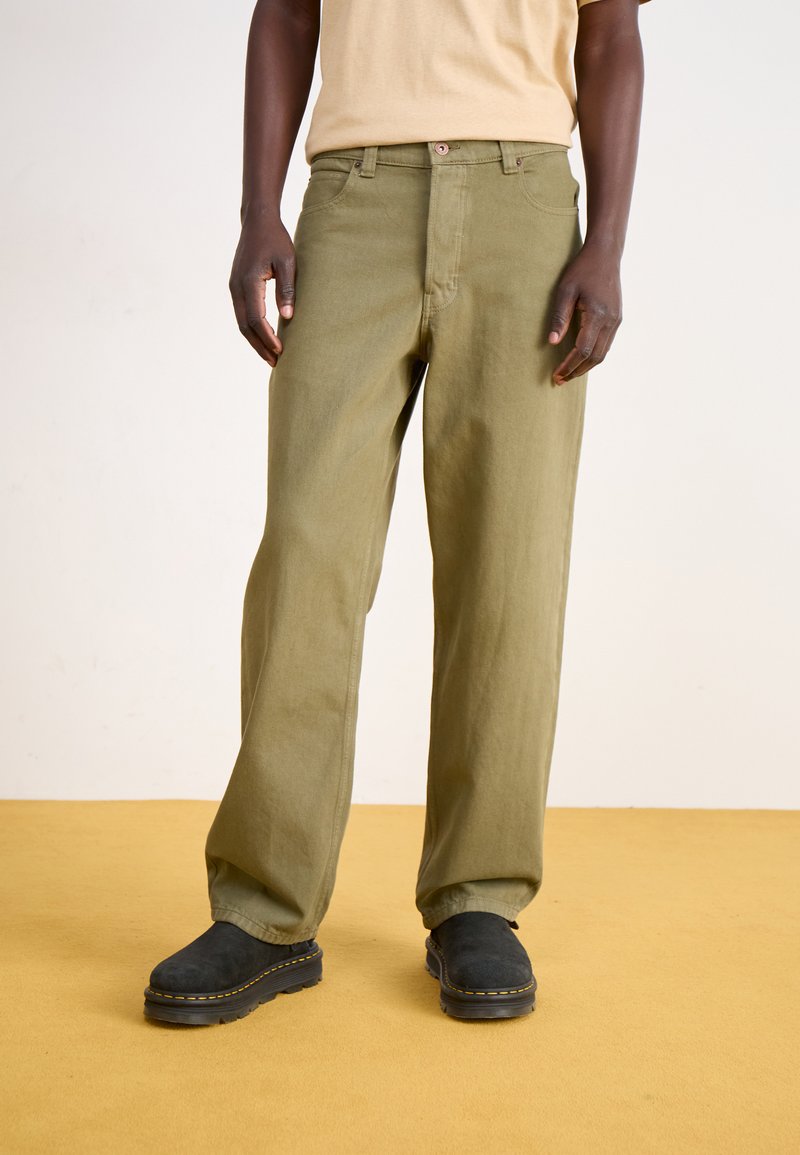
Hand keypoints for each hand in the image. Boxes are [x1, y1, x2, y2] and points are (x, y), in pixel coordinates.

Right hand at [229, 211, 295, 365]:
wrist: (257, 221)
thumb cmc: (275, 239)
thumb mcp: (287, 262)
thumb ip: (287, 289)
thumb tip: (288, 317)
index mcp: (248, 282)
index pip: (257, 319)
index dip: (268, 338)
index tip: (281, 351)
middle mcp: (236, 287)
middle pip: (246, 326)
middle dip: (260, 346)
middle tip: (275, 363)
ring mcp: (234, 288)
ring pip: (242, 322)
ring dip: (255, 340)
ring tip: (270, 355)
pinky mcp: (236, 287)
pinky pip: (242, 314)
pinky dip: (252, 329)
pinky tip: (264, 337)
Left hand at [547, 243, 621, 384]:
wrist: (605, 254)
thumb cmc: (582, 269)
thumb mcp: (565, 290)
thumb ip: (559, 317)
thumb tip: (552, 343)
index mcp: (598, 315)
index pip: (583, 350)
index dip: (569, 365)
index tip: (556, 375)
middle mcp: (611, 321)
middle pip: (595, 357)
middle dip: (577, 370)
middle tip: (560, 380)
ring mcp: (617, 320)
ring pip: (603, 353)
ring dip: (586, 366)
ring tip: (569, 373)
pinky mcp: (617, 318)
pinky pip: (607, 344)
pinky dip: (594, 355)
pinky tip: (581, 358)